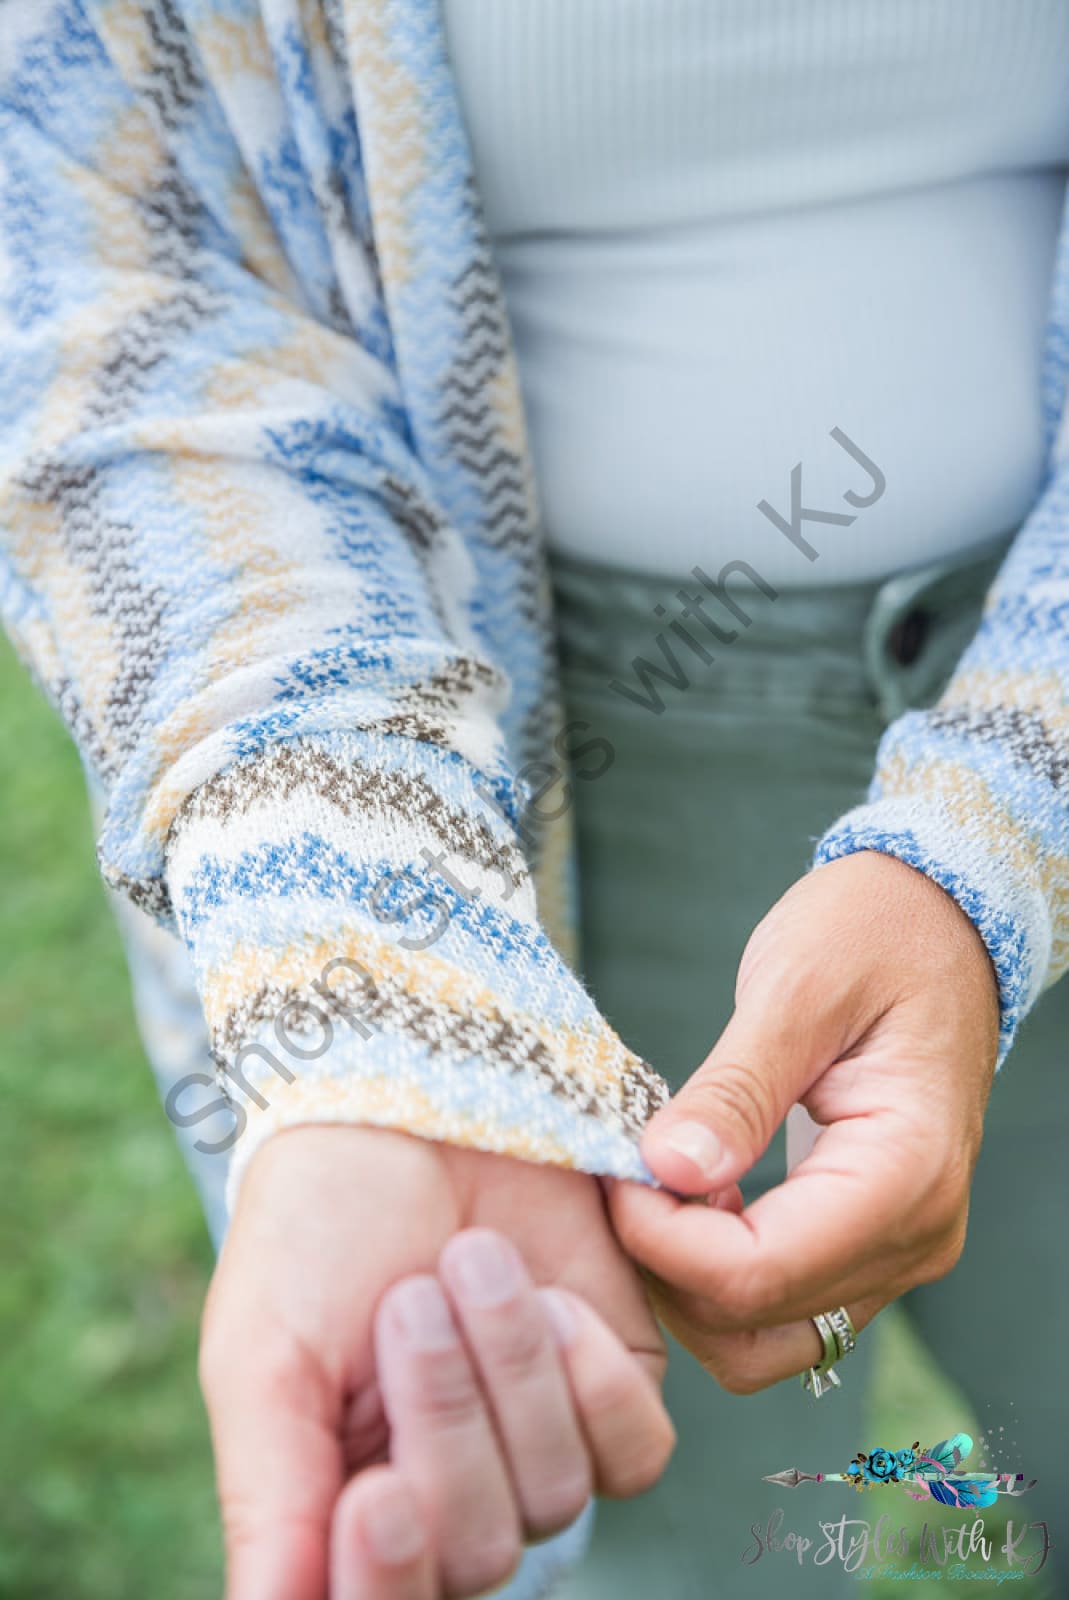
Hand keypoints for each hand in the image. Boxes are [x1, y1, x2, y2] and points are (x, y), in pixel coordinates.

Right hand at [199, 1125, 672, 1599]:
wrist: (410, 1097)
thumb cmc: (316, 1226)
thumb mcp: (264, 1356)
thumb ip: (270, 1499)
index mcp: (351, 1501)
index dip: (386, 1575)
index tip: (374, 1496)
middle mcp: (450, 1489)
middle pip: (476, 1552)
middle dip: (445, 1417)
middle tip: (410, 1298)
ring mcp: (538, 1438)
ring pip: (556, 1494)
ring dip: (513, 1369)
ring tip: (471, 1260)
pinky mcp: (613, 1379)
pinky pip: (636, 1449)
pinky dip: (595, 1382)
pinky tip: (555, 1301)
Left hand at [608, 851, 1000, 1393]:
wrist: (936, 922)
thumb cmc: (873, 934)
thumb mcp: (795, 988)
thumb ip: (735, 1089)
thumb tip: (669, 1169)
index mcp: (907, 1173)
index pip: (759, 1273)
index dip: (662, 1241)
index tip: (614, 1171)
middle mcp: (914, 1237)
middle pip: (755, 1321)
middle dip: (663, 1264)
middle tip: (619, 1176)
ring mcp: (896, 1251)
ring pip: (764, 1338)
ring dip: (687, 1282)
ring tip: (655, 1187)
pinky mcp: (869, 1244)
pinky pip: (783, 1305)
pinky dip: (718, 1272)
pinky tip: (695, 1194)